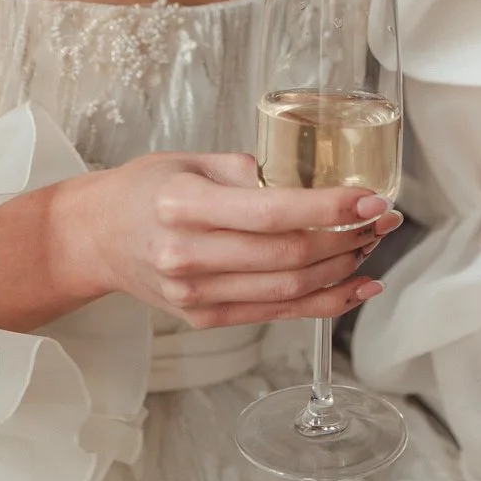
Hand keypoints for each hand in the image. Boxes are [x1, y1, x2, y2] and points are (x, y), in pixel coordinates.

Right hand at [54, 151, 397, 328]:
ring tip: (372, 245)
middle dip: (349, 238)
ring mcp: (196, 295)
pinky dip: (324, 302)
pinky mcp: (206, 318)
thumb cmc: (145, 189)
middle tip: (384, 218)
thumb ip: (251, 171)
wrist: (97, 238)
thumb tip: (317, 181)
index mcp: (184, 206)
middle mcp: (188, 256)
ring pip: (290, 290)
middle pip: (288, 257)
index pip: (272, 212)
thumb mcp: (191, 161)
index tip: (372, 198)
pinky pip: (277, 312)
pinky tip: (357, 285)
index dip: (331, 207)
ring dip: (344, 269)